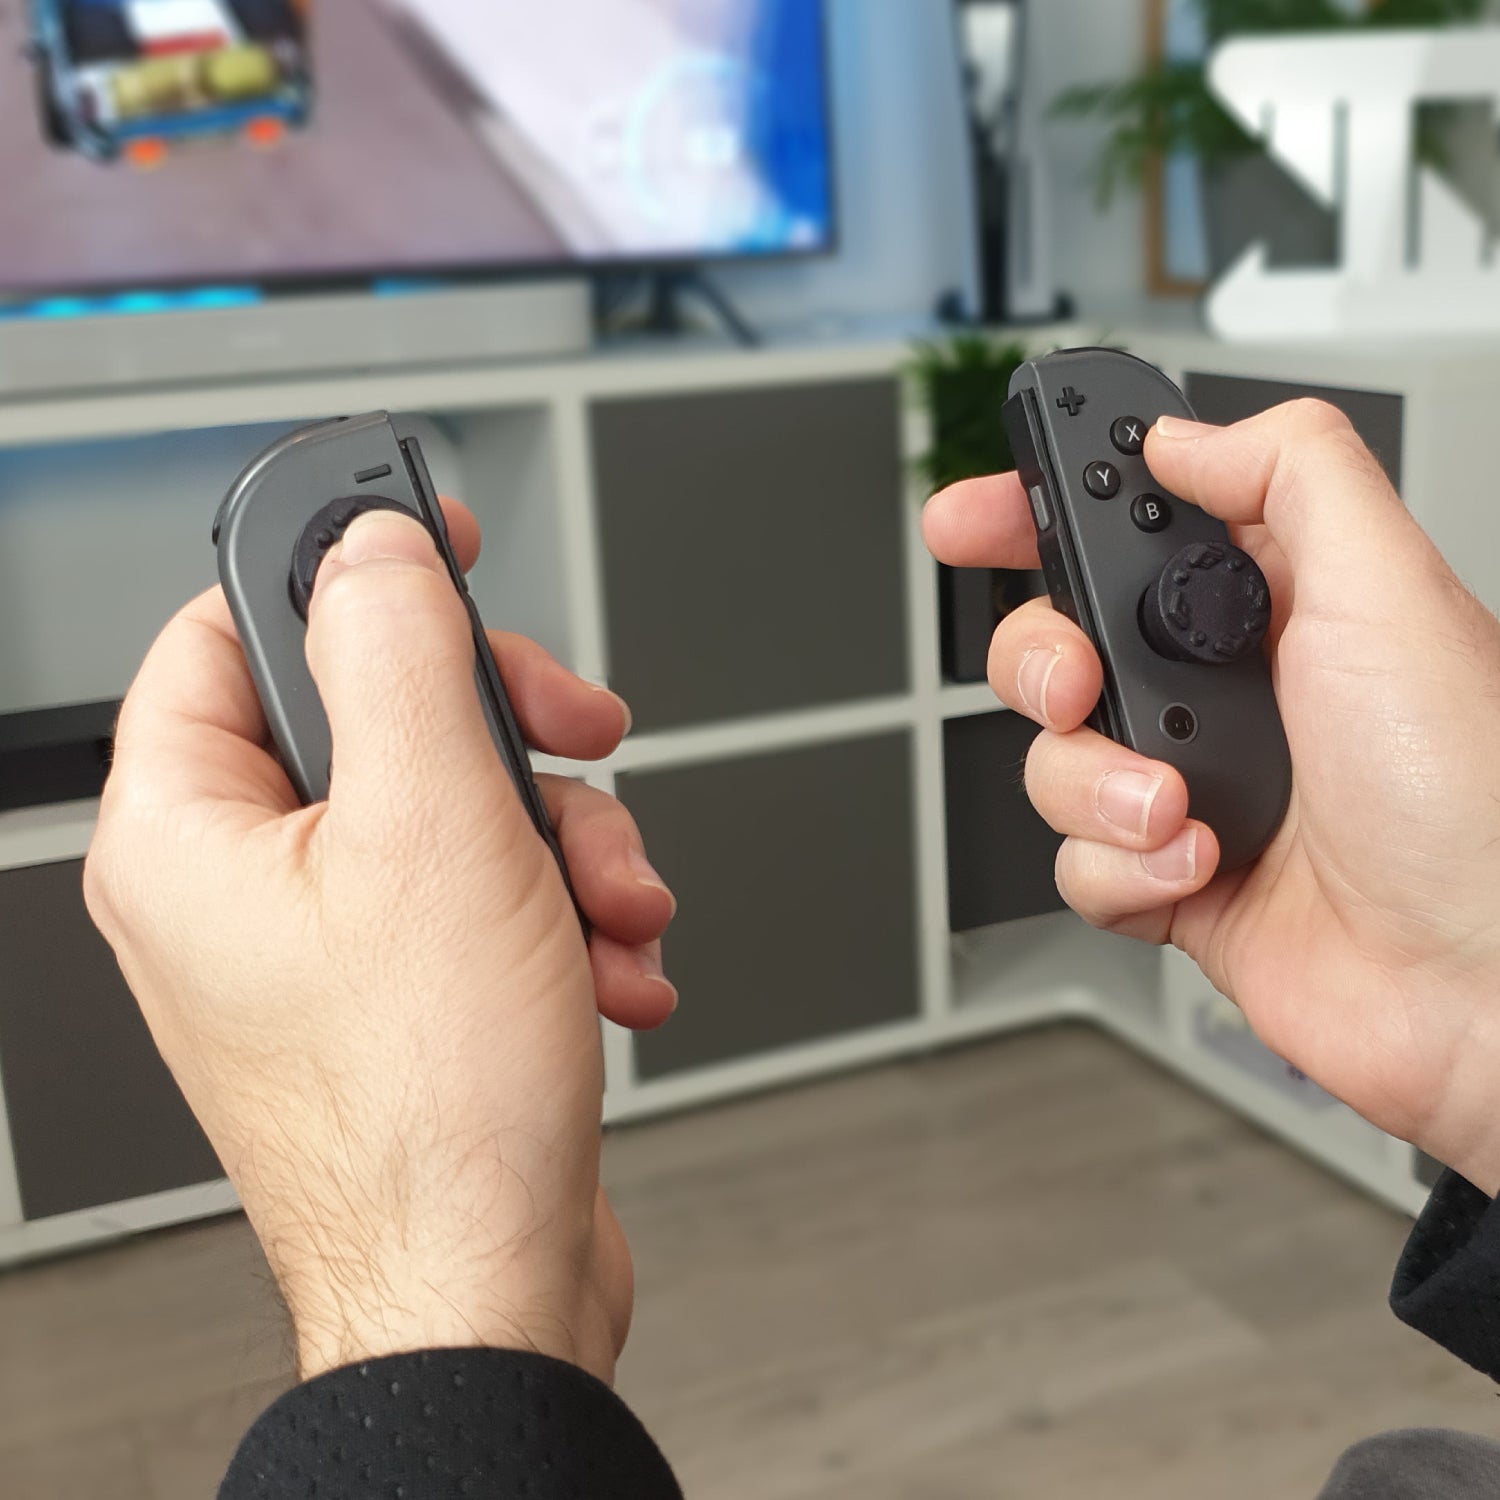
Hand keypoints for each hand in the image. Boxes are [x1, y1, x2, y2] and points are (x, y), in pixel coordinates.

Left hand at [85, 503, 675, 1381]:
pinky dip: (563, 914)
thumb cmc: (431, 1113)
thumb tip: (376, 552)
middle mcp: (243, 887)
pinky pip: (488, 894)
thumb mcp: (433, 829)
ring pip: (458, 807)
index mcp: (188, 834)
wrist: (487, 1290)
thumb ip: (400, 656)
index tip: (430, 546)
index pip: (233, 631)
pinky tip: (607, 967)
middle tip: (575, 748)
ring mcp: (327, 946)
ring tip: (607, 911)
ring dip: (565, 843)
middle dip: (509, 741)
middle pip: (380, 717)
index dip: (341, 575)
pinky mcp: (406, 992)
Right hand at [926, 400, 1499, 1194]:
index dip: (1035, 517)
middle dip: (1041, 664)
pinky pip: (1077, 862)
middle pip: (1054, 643)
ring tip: (1183, 807)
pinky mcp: (1170, 879)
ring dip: (1099, 788)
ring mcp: (1192, 787)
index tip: (971, 519)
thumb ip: (1292, 474)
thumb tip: (1183, 436)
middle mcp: (1225, 693)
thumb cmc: (1472, 802)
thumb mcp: (1391, 591)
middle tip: (1080, 684)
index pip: (1126, 531)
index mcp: (1272, 607)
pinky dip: (1123, 871)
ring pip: (1052, 760)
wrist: (1482, 985)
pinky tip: (1200, 870)